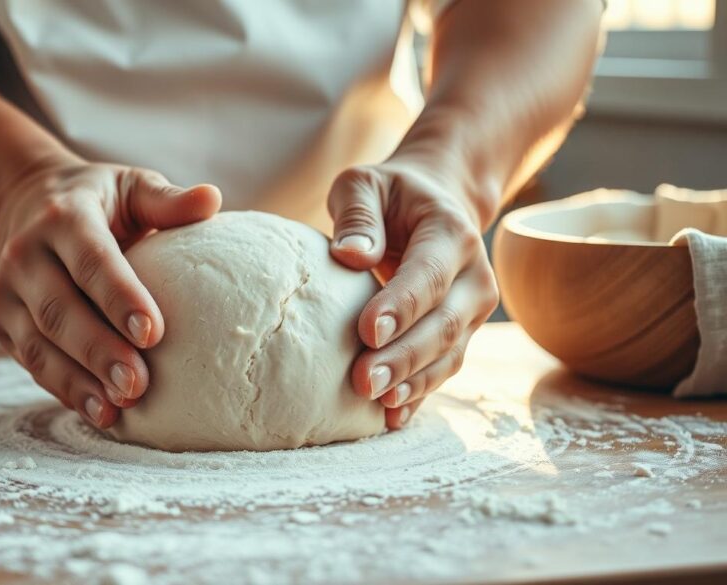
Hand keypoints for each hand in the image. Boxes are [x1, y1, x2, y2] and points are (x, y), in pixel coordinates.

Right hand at [0, 157, 220, 428]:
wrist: (17, 200)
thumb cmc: (95, 199)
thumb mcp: (129, 186)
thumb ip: (167, 199)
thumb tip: (212, 199)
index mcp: (64, 216)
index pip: (91, 260)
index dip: (119, 297)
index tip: (153, 332)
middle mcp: (25, 252)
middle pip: (60, 310)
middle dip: (99, 351)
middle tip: (138, 384)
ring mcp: (5, 290)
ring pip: (39, 344)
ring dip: (79, 380)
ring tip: (118, 408)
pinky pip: (32, 361)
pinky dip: (64, 389)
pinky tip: (99, 412)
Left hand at [327, 158, 498, 429]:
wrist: (439, 203)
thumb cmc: (391, 195)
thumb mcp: (365, 184)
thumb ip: (358, 214)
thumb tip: (350, 255)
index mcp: (452, 233)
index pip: (428, 275)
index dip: (401, 305)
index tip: (366, 331)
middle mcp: (474, 276)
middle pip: (443, 324)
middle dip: (403, 357)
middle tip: (362, 381)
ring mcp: (473, 311)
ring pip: (448, 354)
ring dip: (412, 382)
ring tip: (376, 403)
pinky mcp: (461, 335)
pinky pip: (444, 370)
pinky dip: (420, 395)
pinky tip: (393, 418)